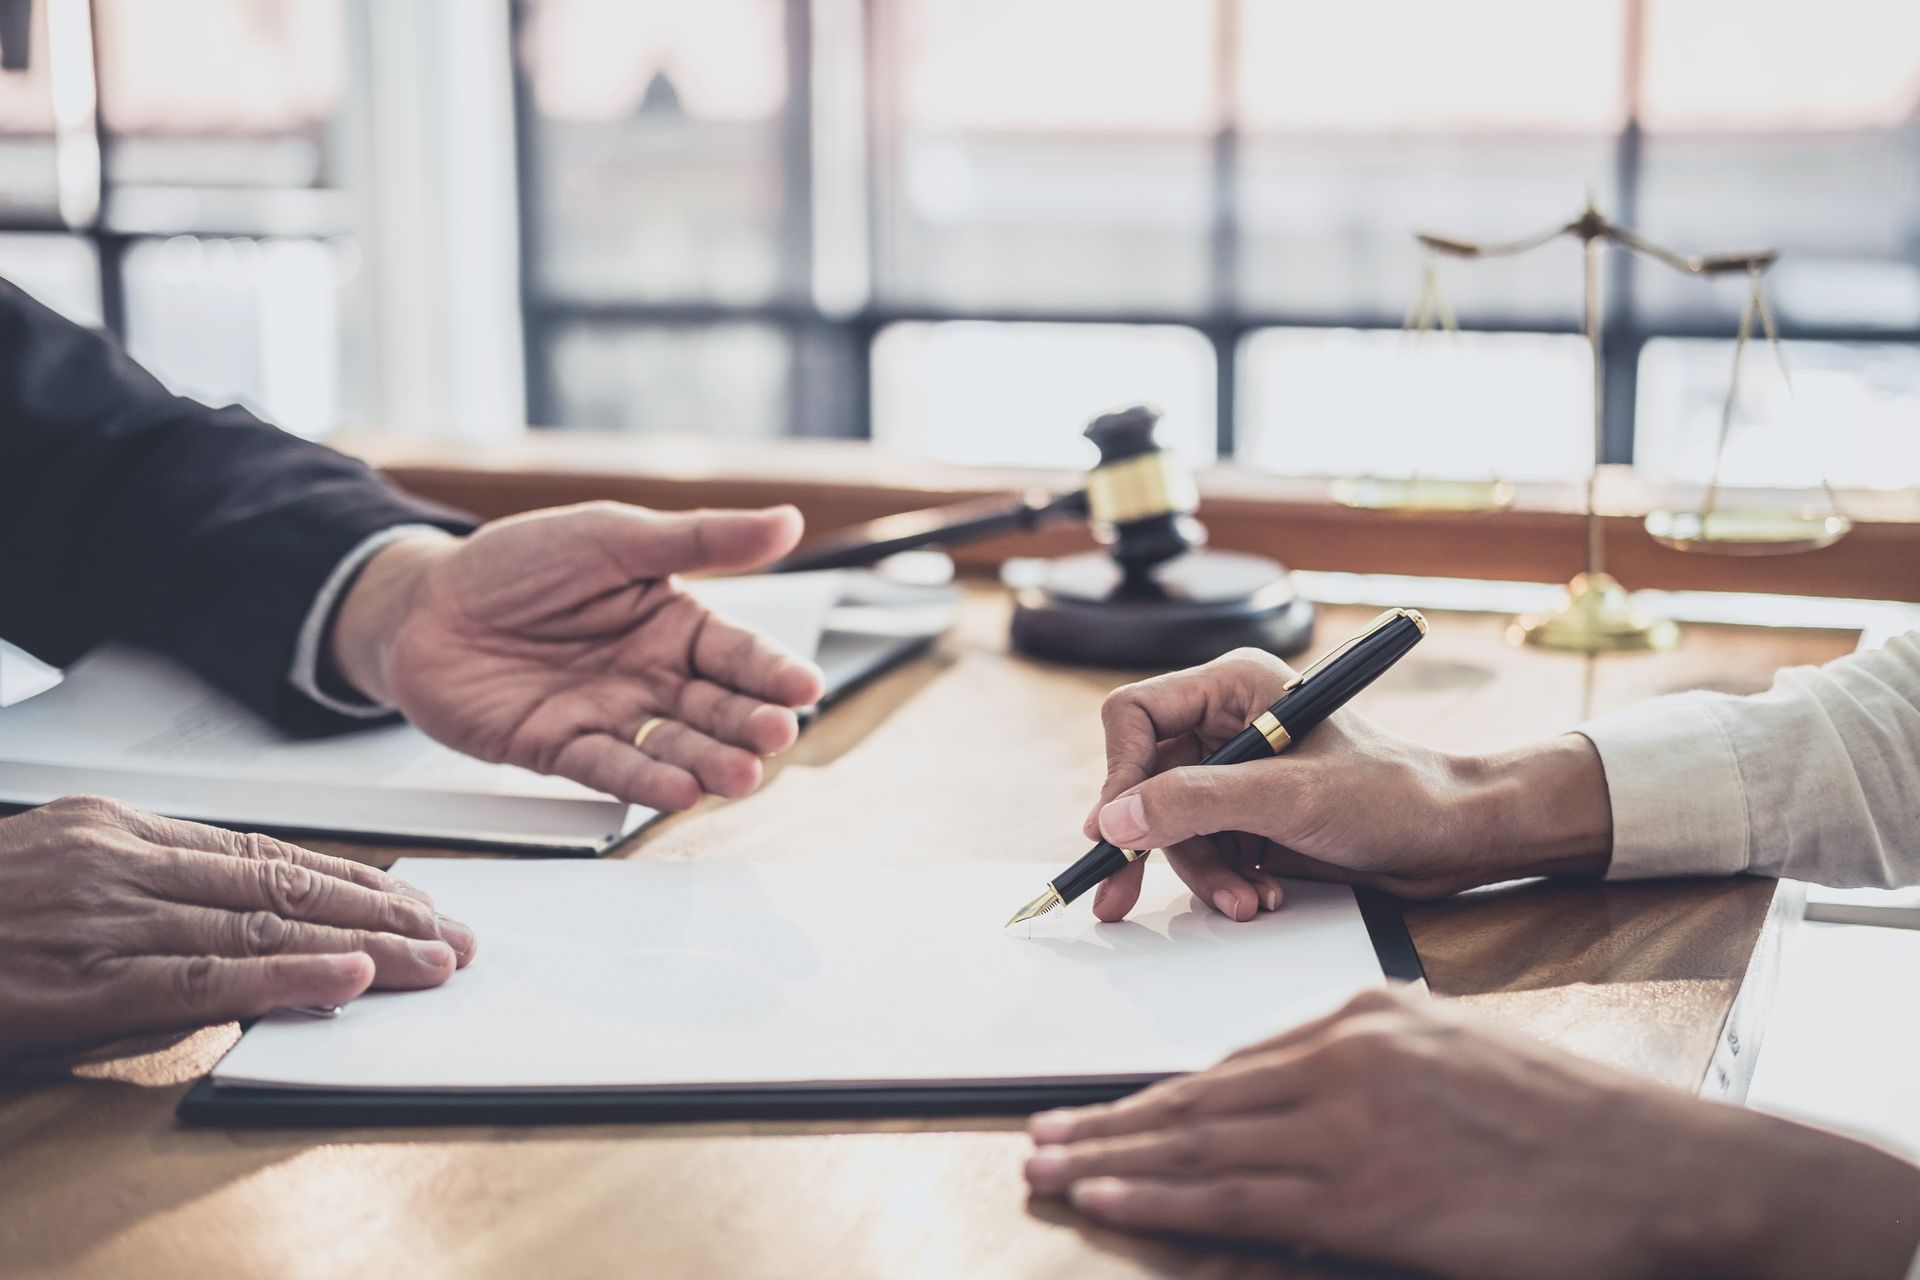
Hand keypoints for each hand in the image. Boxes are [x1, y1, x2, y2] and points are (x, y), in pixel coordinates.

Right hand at [0, 795, 475, 1067]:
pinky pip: (201, 979)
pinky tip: (350, 978)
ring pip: (262, 925)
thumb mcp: (56, 881)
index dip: (355, 880)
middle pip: (284, 882)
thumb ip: (148, 897)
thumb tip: (252, 931)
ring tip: (434, 961)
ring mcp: (99, 915)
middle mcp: (120, 858)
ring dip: (364, 945)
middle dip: (385, 910)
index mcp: (118, 829)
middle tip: (457, 936)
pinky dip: (284, 978)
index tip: (420, 901)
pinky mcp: (76, 979)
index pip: (268, 854)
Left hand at [327, 502, 826, 811]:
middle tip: (776, 734)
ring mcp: (609, 716)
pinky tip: (677, 789)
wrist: (422, 604)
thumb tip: (785, 522)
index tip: (804, 685)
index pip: (740, 652)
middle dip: (751, 724)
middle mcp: (652, 677)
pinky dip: (644, 781)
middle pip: (717, 708)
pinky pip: (609, 768)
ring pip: (674, 747)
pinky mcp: (560, 750)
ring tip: (738, 773)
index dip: (773, 670)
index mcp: (674, 624)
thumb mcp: (614, 536)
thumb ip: (701, 539)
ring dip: (710, 763)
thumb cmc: (517, 563)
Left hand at [1025, 990, 1919, 1279]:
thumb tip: (1287, 1091)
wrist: (1655, 1163)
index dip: (1159, 1092)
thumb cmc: (1564, 1116)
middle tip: (1040, 1138)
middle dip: (1110, 1122)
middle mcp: (1342, 1058)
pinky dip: (1164, 1199)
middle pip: (1197, 1096)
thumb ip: (1366, 1061)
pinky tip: (1114, 1199)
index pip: (1232, 1058)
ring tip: (1050, 1170)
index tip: (1104, 1107)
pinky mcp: (1364, 1196)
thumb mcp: (1453, 1050)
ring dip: (1115, 1159)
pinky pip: (1238, 1199)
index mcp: (1363, 1016)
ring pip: (1201, 1144)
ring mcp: (1348, 1126)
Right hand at [1082, 647, 1612, 921]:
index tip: (1117, 832)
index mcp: (1233, 686)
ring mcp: (1237, 774)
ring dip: (1201, 874)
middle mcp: (1228, 724)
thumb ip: (1196, 804)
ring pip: (1172, 827)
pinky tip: (1260, 897)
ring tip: (1245, 902)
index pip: (1134, 717)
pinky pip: (1203, 852)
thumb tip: (1115, 821)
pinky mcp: (1251, 819)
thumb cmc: (1394, 795)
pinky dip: (1223, 883)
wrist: (1455, 839)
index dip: (1119, 774)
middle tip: (1120, 897)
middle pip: (1145, 781)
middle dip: (1154, 843)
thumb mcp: (1289, 798)